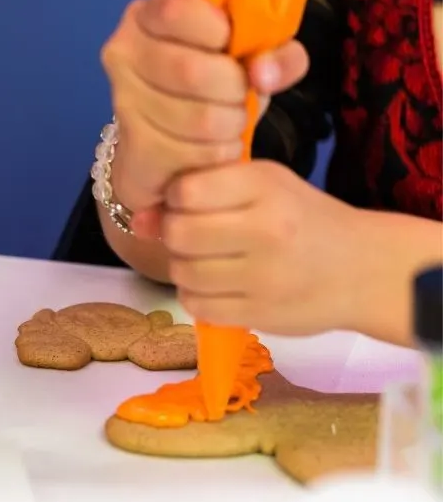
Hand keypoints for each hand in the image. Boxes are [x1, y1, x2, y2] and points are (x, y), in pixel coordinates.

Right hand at [100, 0, 308, 222]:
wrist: (168, 141)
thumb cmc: (211, 84)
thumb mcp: (249, 54)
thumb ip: (275, 52)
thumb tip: (264, 74)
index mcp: (148, 15)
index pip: (175, 12)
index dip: (218, 32)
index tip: (232, 46)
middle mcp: (123, 53)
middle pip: (191, 71)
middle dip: (235, 89)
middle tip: (241, 94)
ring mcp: (123, 101)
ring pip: (199, 119)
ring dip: (232, 125)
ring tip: (231, 121)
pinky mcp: (134, 146)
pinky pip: (195, 153)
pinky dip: (220, 153)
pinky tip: (215, 146)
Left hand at [161, 159, 368, 335]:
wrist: (364, 270)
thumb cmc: (303, 219)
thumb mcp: (263, 186)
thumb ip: (202, 192)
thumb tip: (137, 220)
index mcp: (265, 186)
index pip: (186, 191)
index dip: (176, 199)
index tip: (191, 204)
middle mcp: (265, 230)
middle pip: (178, 234)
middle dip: (176, 235)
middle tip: (197, 237)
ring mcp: (264, 276)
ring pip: (182, 272)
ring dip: (185, 267)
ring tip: (212, 261)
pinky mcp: (260, 314)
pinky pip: (196, 306)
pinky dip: (198, 296)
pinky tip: (220, 286)